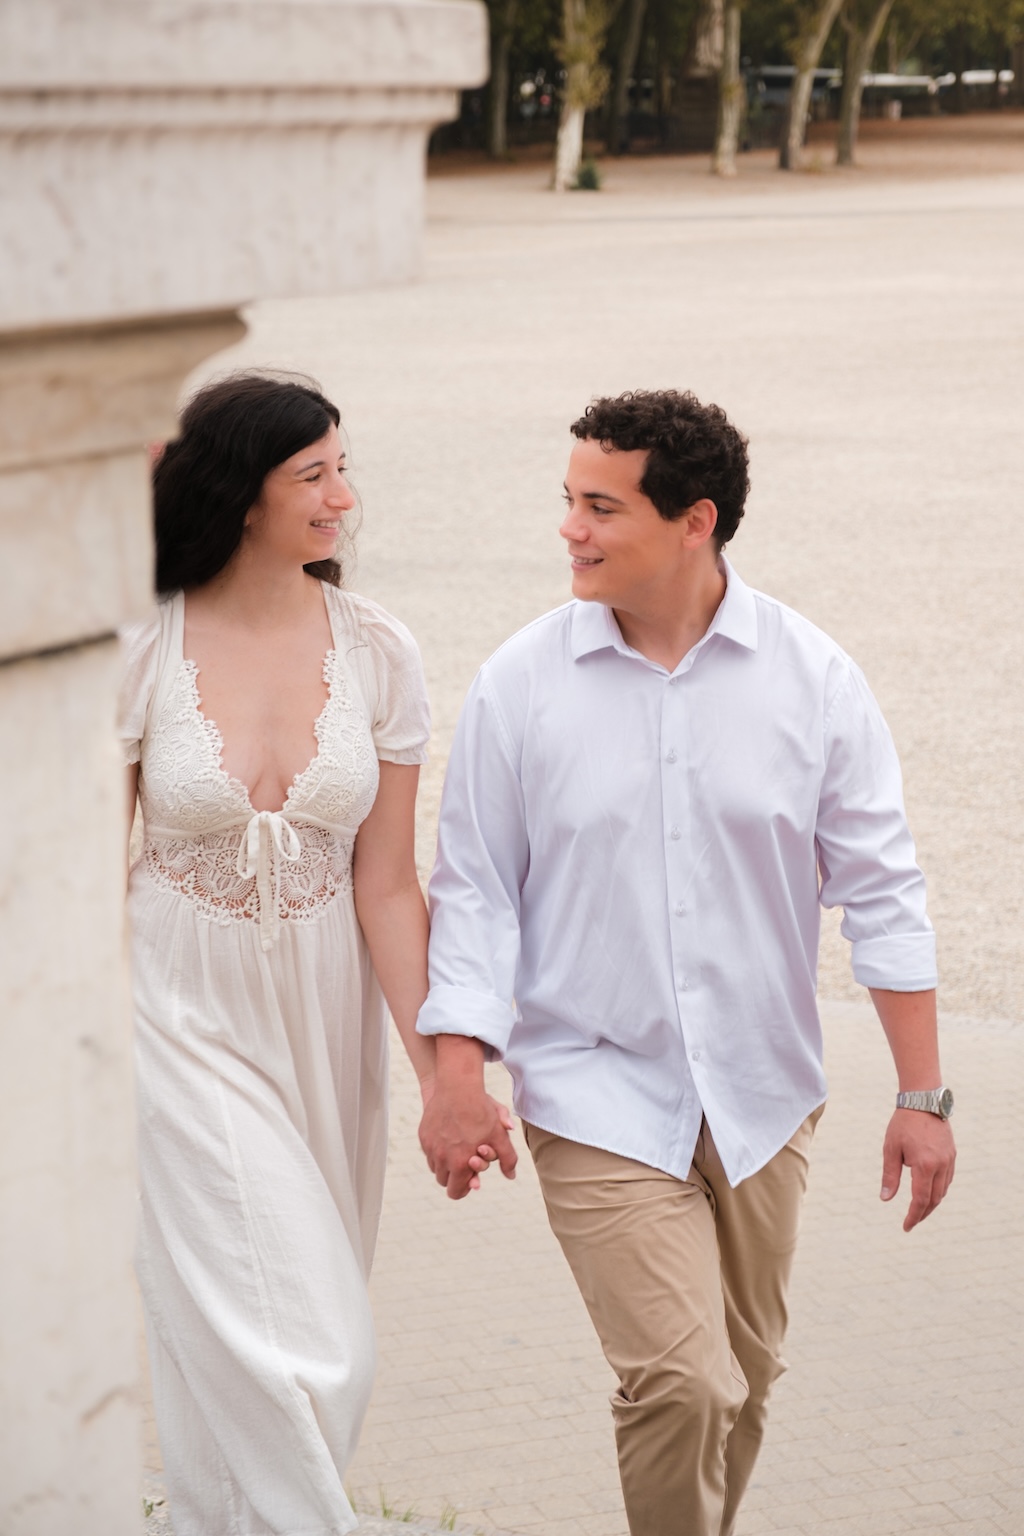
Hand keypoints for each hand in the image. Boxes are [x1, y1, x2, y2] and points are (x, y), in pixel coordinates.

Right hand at [419, 1081, 516, 1200]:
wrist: (457, 1087)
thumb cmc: (481, 1112)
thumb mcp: (499, 1135)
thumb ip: (507, 1159)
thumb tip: (511, 1176)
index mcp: (460, 1164)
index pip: (455, 1192)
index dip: (465, 1188)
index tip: (472, 1179)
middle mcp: (441, 1159)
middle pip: (444, 1181)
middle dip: (455, 1176)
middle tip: (466, 1162)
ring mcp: (430, 1147)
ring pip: (435, 1167)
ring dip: (445, 1163)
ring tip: (458, 1148)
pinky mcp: (423, 1136)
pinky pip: (429, 1152)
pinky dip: (437, 1150)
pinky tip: (449, 1137)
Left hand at [880, 1109, 955, 1231]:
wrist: (923, 1101)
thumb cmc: (903, 1124)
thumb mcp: (891, 1149)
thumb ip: (890, 1176)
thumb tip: (885, 1199)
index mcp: (924, 1166)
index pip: (921, 1200)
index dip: (913, 1216)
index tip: (906, 1227)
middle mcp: (940, 1165)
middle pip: (934, 1199)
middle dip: (923, 1213)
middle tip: (912, 1222)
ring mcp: (949, 1160)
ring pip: (943, 1191)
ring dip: (932, 1203)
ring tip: (919, 1210)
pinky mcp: (952, 1154)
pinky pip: (948, 1179)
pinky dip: (939, 1190)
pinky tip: (930, 1192)